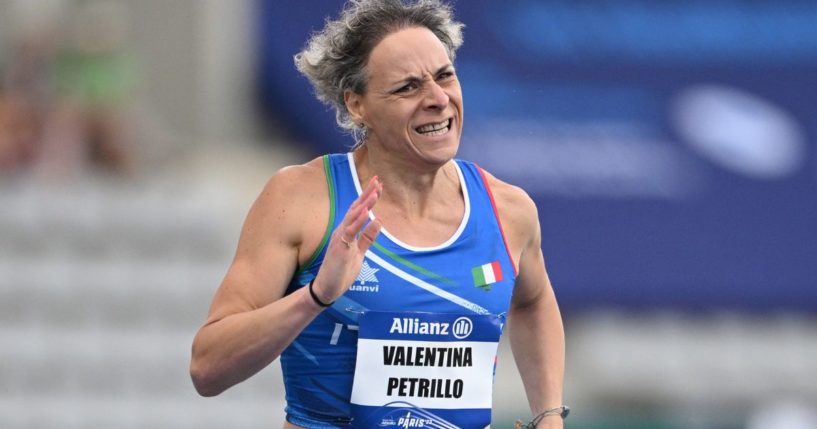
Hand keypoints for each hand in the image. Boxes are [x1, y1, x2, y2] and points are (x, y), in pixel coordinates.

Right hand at [310, 175, 381, 303]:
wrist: (327, 288)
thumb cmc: (341, 271)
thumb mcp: (360, 252)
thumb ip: (368, 237)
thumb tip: (379, 221)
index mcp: (347, 231)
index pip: (359, 210)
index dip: (369, 197)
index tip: (379, 186)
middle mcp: (342, 230)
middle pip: (356, 208)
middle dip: (367, 194)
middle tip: (378, 180)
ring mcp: (340, 238)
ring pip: (353, 216)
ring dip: (365, 203)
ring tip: (375, 191)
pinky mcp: (340, 247)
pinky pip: (350, 231)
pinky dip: (358, 220)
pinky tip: (366, 211)